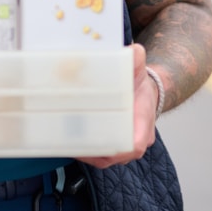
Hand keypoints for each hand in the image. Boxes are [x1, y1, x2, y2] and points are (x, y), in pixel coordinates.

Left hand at [75, 43, 157, 168]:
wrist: (143, 93)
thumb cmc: (139, 84)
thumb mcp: (138, 68)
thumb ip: (136, 58)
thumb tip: (130, 51)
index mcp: (143, 120)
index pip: (137, 143)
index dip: (123, 148)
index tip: (107, 146)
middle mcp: (137, 137)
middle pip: (118, 155)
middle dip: (96, 152)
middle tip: (75, 144)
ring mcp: (126, 145)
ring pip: (107, 158)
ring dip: (88, 155)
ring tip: (68, 145)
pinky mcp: (114, 146)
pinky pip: (101, 155)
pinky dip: (87, 153)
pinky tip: (70, 144)